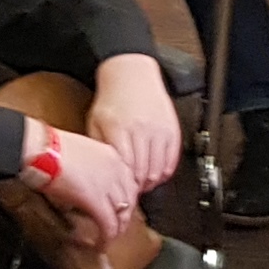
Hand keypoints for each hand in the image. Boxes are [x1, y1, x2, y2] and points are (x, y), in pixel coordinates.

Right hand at [18, 124, 138, 243]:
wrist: (41, 150)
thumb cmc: (49, 149)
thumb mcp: (78, 153)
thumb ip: (88, 167)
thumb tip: (84, 183)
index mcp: (111, 155)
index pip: (129, 181)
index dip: (125, 198)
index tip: (119, 207)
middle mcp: (116, 169)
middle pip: (130, 199)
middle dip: (123, 216)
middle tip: (116, 226)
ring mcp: (109, 185)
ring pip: (122, 214)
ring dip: (116, 229)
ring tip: (108, 238)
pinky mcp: (97, 201)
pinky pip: (109, 225)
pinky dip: (106, 238)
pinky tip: (100, 244)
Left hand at [82, 54, 182, 193]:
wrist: (132, 75)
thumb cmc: (112, 99)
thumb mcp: (96, 123)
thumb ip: (100, 148)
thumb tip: (102, 172)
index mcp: (119, 131)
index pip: (124, 170)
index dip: (123, 185)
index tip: (120, 192)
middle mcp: (141, 131)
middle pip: (143, 173)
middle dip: (137, 187)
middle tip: (131, 193)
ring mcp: (159, 131)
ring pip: (159, 170)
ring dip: (151, 182)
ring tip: (142, 184)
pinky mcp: (172, 130)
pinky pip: (172, 160)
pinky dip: (164, 172)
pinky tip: (155, 173)